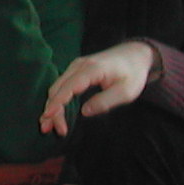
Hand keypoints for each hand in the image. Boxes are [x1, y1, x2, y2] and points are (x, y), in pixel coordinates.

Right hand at [39, 41, 156, 134]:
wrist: (135, 55)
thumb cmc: (133, 74)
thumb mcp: (126, 91)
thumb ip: (105, 101)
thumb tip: (84, 112)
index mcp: (92, 69)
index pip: (69, 87)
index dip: (57, 102)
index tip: (48, 116)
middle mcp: (79, 65)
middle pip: (57, 88)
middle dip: (51, 110)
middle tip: (51, 130)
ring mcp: (75, 66)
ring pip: (56, 87)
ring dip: (51, 106)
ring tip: (49, 126)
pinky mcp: (75, 70)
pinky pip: (61, 85)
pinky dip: (55, 100)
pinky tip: (54, 113)